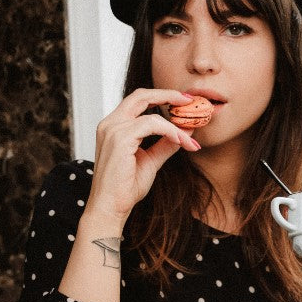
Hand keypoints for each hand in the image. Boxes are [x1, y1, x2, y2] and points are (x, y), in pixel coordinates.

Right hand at [85, 89, 199, 223]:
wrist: (110, 207)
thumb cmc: (125, 188)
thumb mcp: (151, 161)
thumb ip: (165, 144)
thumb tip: (186, 131)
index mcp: (114, 127)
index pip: (139, 101)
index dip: (161, 98)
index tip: (183, 102)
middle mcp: (110, 124)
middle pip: (141, 95)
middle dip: (168, 94)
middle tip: (190, 101)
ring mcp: (113, 129)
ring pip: (150, 112)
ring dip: (175, 123)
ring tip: (190, 135)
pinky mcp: (120, 138)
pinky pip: (151, 124)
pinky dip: (169, 130)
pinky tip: (180, 140)